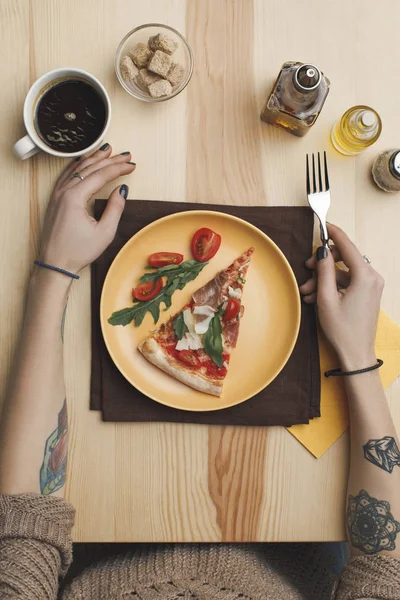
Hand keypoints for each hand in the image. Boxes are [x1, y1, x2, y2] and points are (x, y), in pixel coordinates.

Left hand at [39, 145, 135, 273]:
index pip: (101, 175)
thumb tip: (122, 190)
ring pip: (77, 168)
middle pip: (90, 168)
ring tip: (107, 150)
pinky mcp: (55, 199)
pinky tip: (84, 161)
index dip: (119, 168)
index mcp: (75, 197)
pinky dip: (79, 165)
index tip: (132, 165)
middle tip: (125, 154)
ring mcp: (57, 194)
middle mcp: (64, 191)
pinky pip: (67, 175)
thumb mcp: (104, 233)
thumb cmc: (78, 251)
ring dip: (94, 158)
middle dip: (109, 159)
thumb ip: (115, 208)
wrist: (54, 263)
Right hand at [299, 224, 383, 369]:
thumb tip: (321, 251)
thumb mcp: (326, 298)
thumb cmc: (342, 329)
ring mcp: (372, 286)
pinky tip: (316, 297)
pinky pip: (348, 281)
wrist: (356, 353)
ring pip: (344, 272)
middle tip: (306, 269)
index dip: (334, 234)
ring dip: (324, 279)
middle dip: (323, 263)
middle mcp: (372, 277)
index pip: (348, 246)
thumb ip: (324, 271)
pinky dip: (332, 286)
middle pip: (345, 258)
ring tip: (307, 292)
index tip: (324, 224)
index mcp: (365, 276)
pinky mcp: (368, 293)